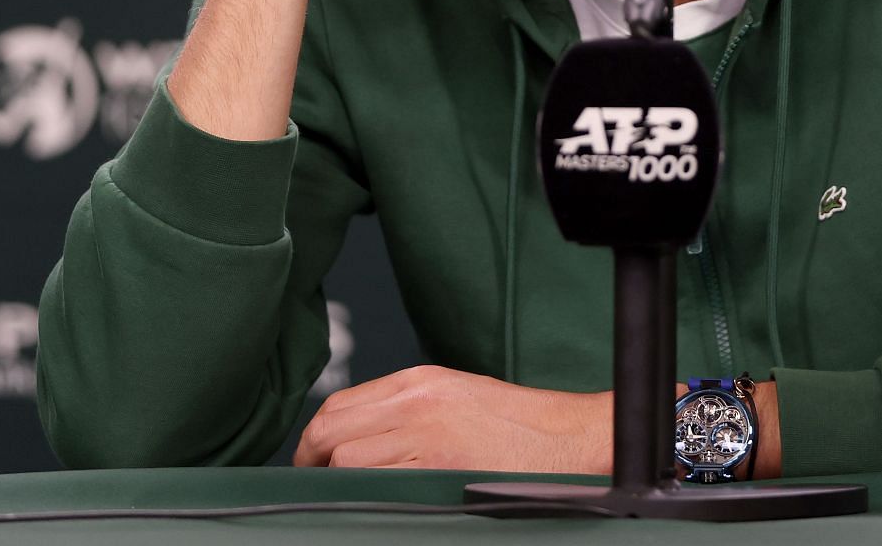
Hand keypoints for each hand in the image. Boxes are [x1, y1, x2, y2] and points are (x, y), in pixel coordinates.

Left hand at [293, 364, 610, 471]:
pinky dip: (366, 494)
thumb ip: (408, 410)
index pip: (339, 404)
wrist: (569, 439)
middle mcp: (415, 401)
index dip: (317, 438)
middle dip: (312, 460)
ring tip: (351, 495)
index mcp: (420, 381)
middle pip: (329, 428)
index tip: (315, 459)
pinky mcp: (436, 465)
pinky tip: (378, 500)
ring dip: (339, 480)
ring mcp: (424, 433)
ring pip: (345, 458)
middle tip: (316, 482)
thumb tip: (361, 440)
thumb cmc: (522, 427)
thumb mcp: (458, 397)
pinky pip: (376, 482)